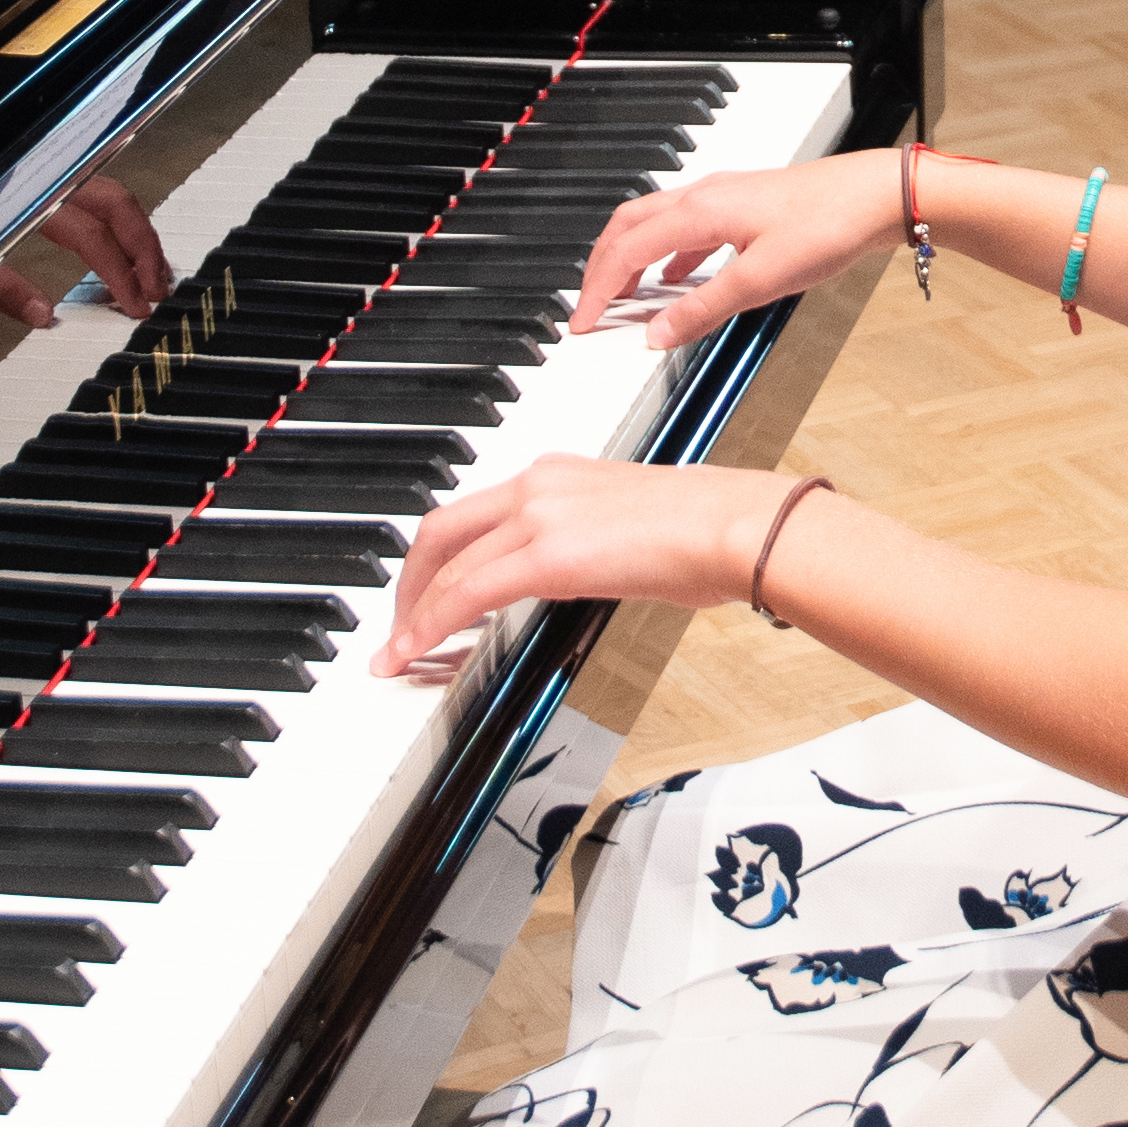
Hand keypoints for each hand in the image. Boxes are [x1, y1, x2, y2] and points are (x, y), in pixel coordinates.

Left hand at [0, 168, 173, 328]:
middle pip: (118, 205)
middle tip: (156, 290)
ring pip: (113, 193)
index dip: (121, 273)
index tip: (135, 305)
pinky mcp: (48, 173)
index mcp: (31, 199)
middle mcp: (49, 176)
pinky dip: (119, 218)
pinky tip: (124, 244)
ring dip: (138, 231)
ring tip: (151, 271)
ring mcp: (51, 171)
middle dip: (145, 249)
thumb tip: (42, 315)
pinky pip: (97, 189)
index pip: (94, 237)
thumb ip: (1, 287)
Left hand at [376, 455, 804, 679]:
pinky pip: (467, 593)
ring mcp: (537, 514)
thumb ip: (585, 542)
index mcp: (553, 474)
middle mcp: (535, 484)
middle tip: (398, 626)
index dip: (435, 559)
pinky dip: (430, 624)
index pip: (470, 514)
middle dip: (408, 584)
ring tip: (396, 653)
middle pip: (439, 531)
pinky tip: (415, 651)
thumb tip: (575, 574)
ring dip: (412, 614)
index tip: (424, 592)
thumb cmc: (704, 531)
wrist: (731, 525)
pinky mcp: (546, 554)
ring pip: (445, 565)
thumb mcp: (625, 527)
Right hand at [569, 152, 904, 353]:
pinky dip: (667, 254)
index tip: (583, 320)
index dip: (598, 288)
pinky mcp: (744, 205)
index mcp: (700, 210)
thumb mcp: (762, 280)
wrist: (877, 196)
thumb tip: (656, 334)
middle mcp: (705, 195)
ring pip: (655, 222)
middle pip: (628, 226)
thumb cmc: (830, 224)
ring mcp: (724, 196)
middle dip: (602, 267)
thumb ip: (704, 308)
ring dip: (632, 258)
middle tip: (591, 305)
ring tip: (625, 295)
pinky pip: (686, 226)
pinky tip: (678, 276)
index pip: (626, 250)